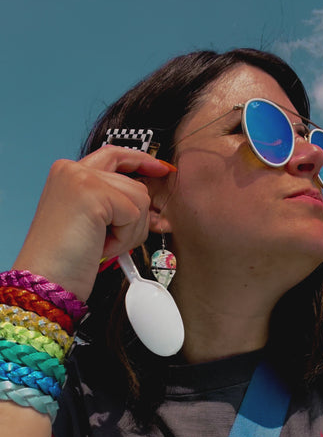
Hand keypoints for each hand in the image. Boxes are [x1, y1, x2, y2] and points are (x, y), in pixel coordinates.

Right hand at [13, 146, 172, 301]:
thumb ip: (112, 201)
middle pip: (135, 185)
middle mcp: (71, 169)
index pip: (114, 155)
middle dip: (133, 221)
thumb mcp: (91, 222)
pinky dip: (125, 238)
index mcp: (68, 174)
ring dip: (128, 232)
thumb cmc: (65, 261)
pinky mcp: (92, 193)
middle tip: (107, 242)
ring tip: (99, 244)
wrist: (48, 281)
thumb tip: (149, 201)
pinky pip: (134, 214)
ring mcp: (81, 178)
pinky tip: (100, 246)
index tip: (161, 169)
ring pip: (140, 199)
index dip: (140, 161)